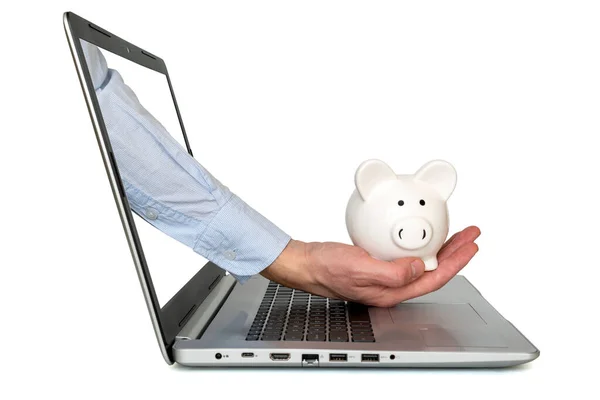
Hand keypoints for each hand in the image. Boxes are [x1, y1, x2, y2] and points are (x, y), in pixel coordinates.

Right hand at [261, 226, 480, 306]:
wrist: (308, 264)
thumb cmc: (327, 268)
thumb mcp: (359, 268)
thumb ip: (391, 272)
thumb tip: (418, 267)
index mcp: (391, 292)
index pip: (433, 278)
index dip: (456, 263)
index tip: (470, 246)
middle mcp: (392, 286)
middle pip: (433, 270)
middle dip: (455, 253)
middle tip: (470, 235)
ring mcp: (386, 276)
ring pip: (423, 263)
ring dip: (442, 248)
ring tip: (456, 235)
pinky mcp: (379, 265)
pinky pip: (408, 256)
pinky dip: (422, 244)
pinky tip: (422, 236)